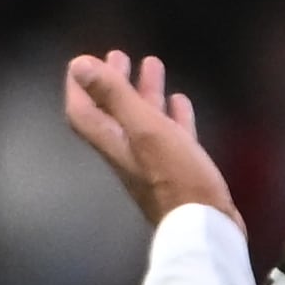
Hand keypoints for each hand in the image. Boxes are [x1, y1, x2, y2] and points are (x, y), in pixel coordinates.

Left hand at [64, 50, 241, 228]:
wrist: (206, 227)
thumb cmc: (176, 176)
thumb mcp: (146, 129)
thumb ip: (115, 96)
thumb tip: (79, 64)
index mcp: (114, 142)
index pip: (84, 111)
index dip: (80, 86)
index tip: (84, 62)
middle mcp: (128, 152)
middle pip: (113, 113)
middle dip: (113, 83)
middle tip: (120, 56)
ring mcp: (154, 163)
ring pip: (144, 120)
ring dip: (144, 93)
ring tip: (153, 65)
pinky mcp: (179, 170)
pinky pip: (171, 136)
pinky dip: (172, 115)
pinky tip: (180, 102)